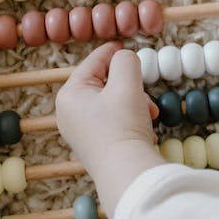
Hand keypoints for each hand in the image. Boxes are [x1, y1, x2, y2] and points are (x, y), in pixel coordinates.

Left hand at [56, 43, 165, 217]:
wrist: (126, 174)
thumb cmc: (123, 125)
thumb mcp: (126, 83)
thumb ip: (125, 61)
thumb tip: (124, 58)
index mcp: (69, 95)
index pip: (92, 63)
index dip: (112, 52)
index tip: (126, 45)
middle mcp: (69, 113)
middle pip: (103, 84)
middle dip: (129, 86)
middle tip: (145, 94)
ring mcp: (81, 132)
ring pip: (112, 103)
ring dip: (135, 103)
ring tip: (150, 114)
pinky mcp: (95, 146)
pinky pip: (114, 122)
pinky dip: (130, 120)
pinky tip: (144, 130)